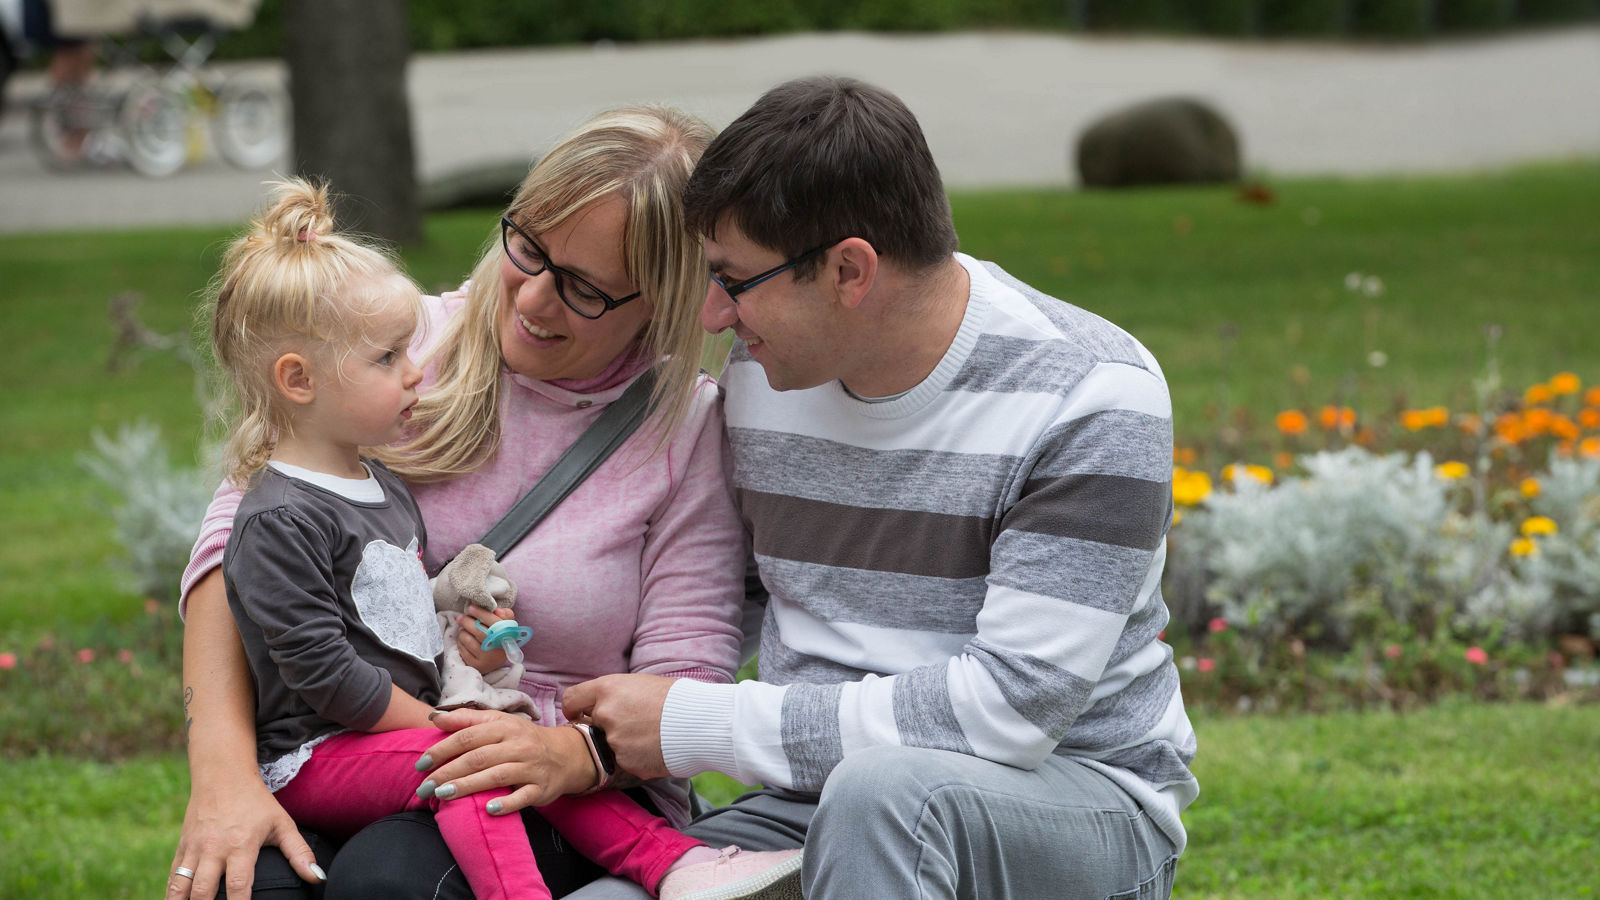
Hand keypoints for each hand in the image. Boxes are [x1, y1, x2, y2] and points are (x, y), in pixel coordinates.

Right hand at [167, 776, 322, 899]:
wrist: (223, 774)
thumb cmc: (256, 801)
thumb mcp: (282, 823)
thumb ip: (299, 852)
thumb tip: (318, 878)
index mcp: (241, 845)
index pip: (239, 886)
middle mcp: (214, 849)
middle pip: (204, 891)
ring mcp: (195, 848)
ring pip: (181, 886)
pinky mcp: (182, 846)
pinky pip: (173, 876)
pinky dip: (173, 893)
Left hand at [417, 709, 595, 813]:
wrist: (566, 755)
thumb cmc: (523, 739)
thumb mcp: (499, 722)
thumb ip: (467, 719)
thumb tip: (434, 717)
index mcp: (504, 727)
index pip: (468, 737)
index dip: (442, 750)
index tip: (421, 764)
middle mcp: (518, 745)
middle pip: (478, 758)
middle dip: (448, 772)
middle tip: (425, 787)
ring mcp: (530, 768)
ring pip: (496, 777)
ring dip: (468, 786)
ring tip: (443, 795)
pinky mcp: (541, 788)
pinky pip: (522, 797)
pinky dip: (506, 804)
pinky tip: (488, 809)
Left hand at [455, 605, 512, 673]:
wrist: (497, 660)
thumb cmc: (500, 637)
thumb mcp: (507, 625)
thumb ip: (505, 615)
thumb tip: (497, 610)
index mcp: (507, 637)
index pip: (494, 622)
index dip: (481, 613)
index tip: (471, 607)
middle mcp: (497, 649)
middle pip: (478, 631)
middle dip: (466, 622)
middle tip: (460, 617)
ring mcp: (486, 659)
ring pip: (468, 640)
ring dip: (462, 632)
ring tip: (463, 629)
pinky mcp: (476, 666)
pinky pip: (462, 650)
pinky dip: (460, 642)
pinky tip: (463, 640)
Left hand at [561, 673, 674, 779]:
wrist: (700, 722)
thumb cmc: (676, 698)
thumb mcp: (641, 684)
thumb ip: (616, 696)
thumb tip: (602, 705)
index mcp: (607, 689)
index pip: (572, 700)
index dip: (574, 709)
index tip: (578, 715)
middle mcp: (605, 714)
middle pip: (594, 725)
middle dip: (608, 727)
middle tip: (635, 725)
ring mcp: (615, 741)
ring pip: (612, 745)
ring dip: (626, 743)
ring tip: (653, 736)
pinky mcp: (627, 762)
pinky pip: (627, 761)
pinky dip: (639, 757)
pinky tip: (657, 748)